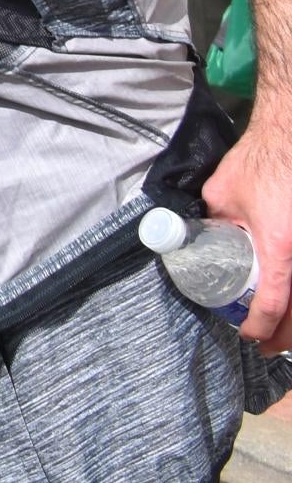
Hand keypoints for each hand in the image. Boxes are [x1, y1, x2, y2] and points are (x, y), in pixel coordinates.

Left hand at [207, 109, 291, 349]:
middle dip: (285, 336)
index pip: (273, 301)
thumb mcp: (222, 193)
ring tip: (283, 335)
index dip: (261, 326)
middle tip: (266, 346)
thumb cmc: (260, 162)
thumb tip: (198, 237)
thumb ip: (213, 220)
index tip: (250, 337)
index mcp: (281, 246)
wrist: (291, 136)